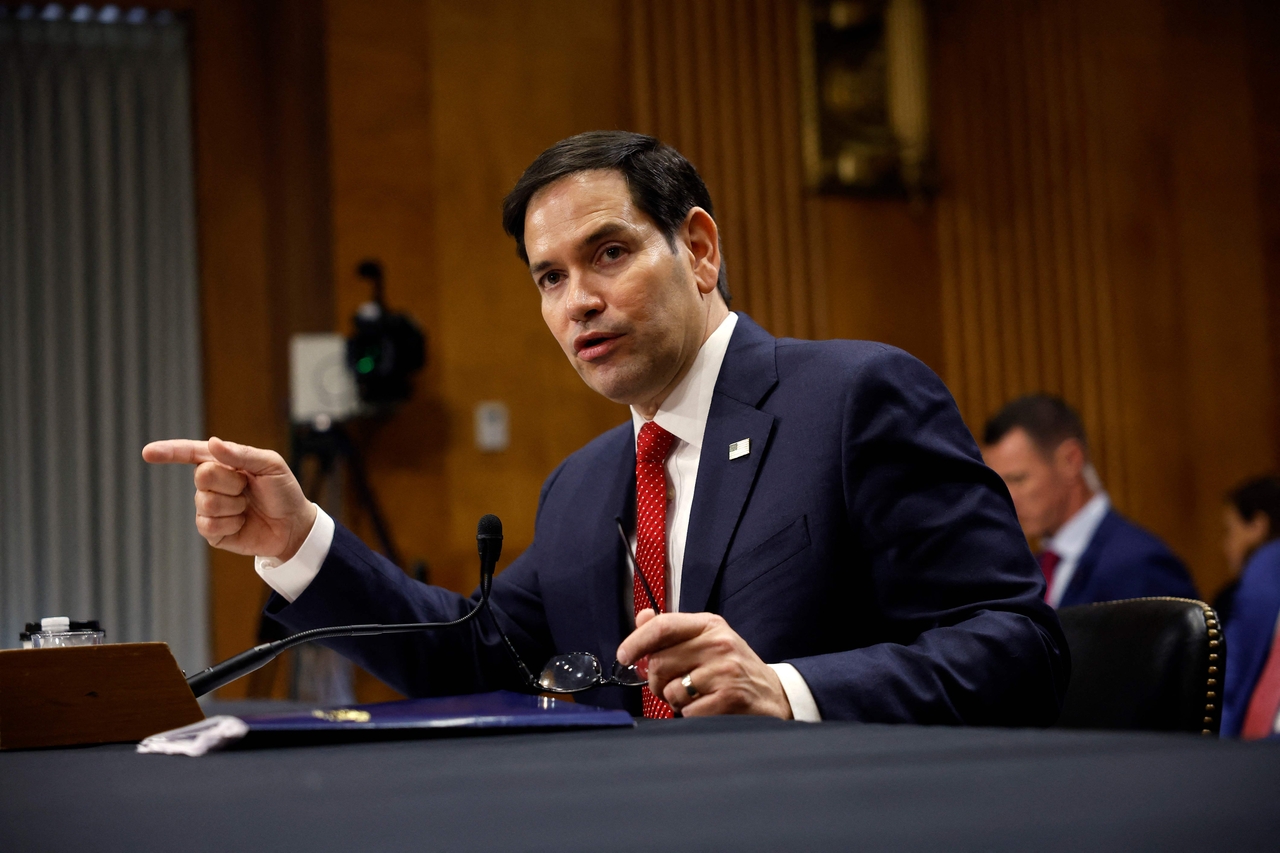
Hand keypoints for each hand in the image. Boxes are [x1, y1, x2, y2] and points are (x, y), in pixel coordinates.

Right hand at [142, 436, 315, 560]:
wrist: (293, 526)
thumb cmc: (284, 492)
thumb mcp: (271, 466)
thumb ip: (242, 454)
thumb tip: (212, 443)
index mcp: (224, 462)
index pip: (191, 453)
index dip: (169, 452)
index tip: (148, 453)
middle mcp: (212, 483)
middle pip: (202, 476)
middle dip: (231, 483)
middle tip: (248, 488)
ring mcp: (210, 507)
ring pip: (206, 502)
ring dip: (234, 506)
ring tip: (247, 507)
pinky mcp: (212, 531)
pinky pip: (208, 525)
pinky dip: (230, 524)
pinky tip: (241, 523)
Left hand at [616, 610, 793, 718]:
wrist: (774, 695)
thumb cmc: (732, 668)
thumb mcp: (707, 640)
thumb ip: (673, 631)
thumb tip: (642, 617)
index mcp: (709, 625)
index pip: (662, 626)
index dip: (636, 642)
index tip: (624, 656)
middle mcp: (718, 644)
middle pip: (660, 663)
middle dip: (657, 681)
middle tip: (672, 686)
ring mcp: (725, 671)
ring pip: (671, 691)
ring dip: (676, 701)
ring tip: (695, 696)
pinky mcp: (729, 698)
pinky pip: (688, 712)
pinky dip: (691, 715)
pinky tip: (708, 708)